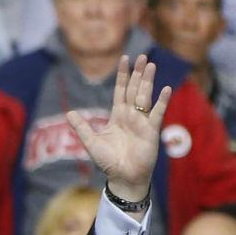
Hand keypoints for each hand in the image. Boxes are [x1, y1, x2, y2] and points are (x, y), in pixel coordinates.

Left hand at [64, 55, 168, 204]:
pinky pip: (157, 113)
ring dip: (148, 81)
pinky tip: (166, 89)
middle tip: (143, 56)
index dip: (123, 75)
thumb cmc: (108, 162)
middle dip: (138, 73)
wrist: (123, 178)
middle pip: (135, 89)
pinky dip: (161, 102)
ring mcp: (142, 122)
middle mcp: (131, 116)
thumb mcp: (91, 143)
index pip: (120, 90)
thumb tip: (69, 113)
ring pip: (145, 96)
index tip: (125, 58)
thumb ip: (82, 128)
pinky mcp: (151, 131)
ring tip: (151, 65)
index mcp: (117, 116)